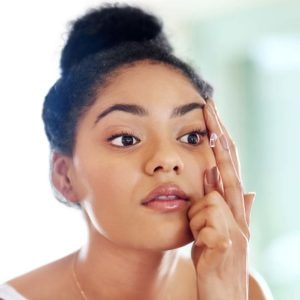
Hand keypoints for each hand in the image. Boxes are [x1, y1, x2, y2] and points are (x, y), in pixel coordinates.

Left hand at [188, 99, 253, 298]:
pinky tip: (206, 248)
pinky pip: (207, 226)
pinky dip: (200, 234)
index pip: (227, 164)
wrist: (222, 293)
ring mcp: (236, 226)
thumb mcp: (214, 227)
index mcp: (231, 205)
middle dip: (218, 135)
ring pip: (210, 200)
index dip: (220, 140)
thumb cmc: (215, 257)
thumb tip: (238, 184)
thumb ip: (223, 204)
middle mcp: (238, 211)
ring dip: (198, 219)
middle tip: (208, 107)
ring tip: (203, 239)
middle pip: (228, 165)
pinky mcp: (227, 243)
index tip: (210, 116)